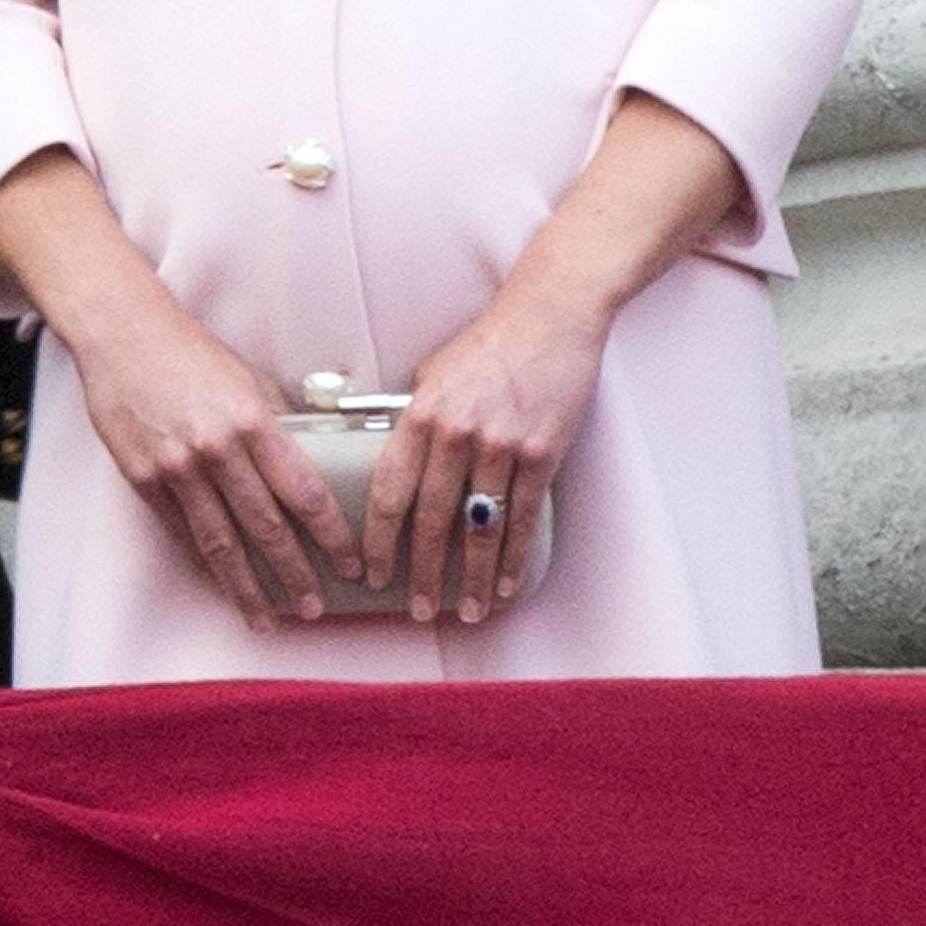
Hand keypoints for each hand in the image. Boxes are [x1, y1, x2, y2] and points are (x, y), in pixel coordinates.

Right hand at [73, 290, 361, 626]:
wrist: (126, 338)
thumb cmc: (195, 355)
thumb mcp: (250, 380)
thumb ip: (278, 423)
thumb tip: (310, 459)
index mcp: (255, 421)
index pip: (304, 490)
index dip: (331, 532)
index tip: (351, 562)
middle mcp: (218, 450)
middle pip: (265, 526)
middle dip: (294, 573)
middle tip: (314, 606)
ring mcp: (177, 469)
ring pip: (220, 543)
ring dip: (246, 587)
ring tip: (267, 618)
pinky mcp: (144, 480)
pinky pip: (181, 534)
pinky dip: (204, 565)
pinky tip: (222, 586)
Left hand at [361, 285, 608, 623]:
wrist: (551, 313)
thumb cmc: (490, 340)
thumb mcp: (433, 371)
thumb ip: (413, 416)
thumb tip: (396, 457)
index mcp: (421, 414)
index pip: (389, 493)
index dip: (379, 542)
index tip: (374, 577)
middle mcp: (456, 433)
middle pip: (430, 521)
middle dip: (421, 574)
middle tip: (417, 610)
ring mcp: (501, 445)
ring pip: (479, 528)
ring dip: (471, 578)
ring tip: (466, 612)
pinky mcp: (541, 452)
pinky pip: (522, 517)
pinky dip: (513, 556)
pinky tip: (505, 583)